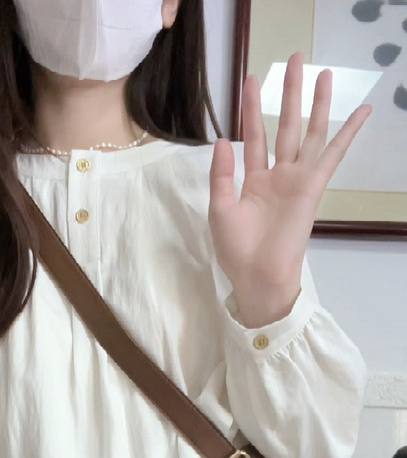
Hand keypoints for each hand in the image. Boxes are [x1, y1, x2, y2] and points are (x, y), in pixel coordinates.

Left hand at [208, 52, 371, 327]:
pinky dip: (347, 134)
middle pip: (286, 125)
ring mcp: (297, 180)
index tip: (251, 80)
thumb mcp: (219, 208)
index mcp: (254, 180)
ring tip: (323, 73)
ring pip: (310, 133)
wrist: (256, 276)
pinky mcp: (312, 188)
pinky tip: (361, 112)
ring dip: (317, 104)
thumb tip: (224, 139)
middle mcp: (278, 175)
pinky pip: (332, 156)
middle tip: (293, 60)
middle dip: (289, 94)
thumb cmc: (236, 249)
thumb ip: (222, 174)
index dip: (253, 108)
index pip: (254, 135)